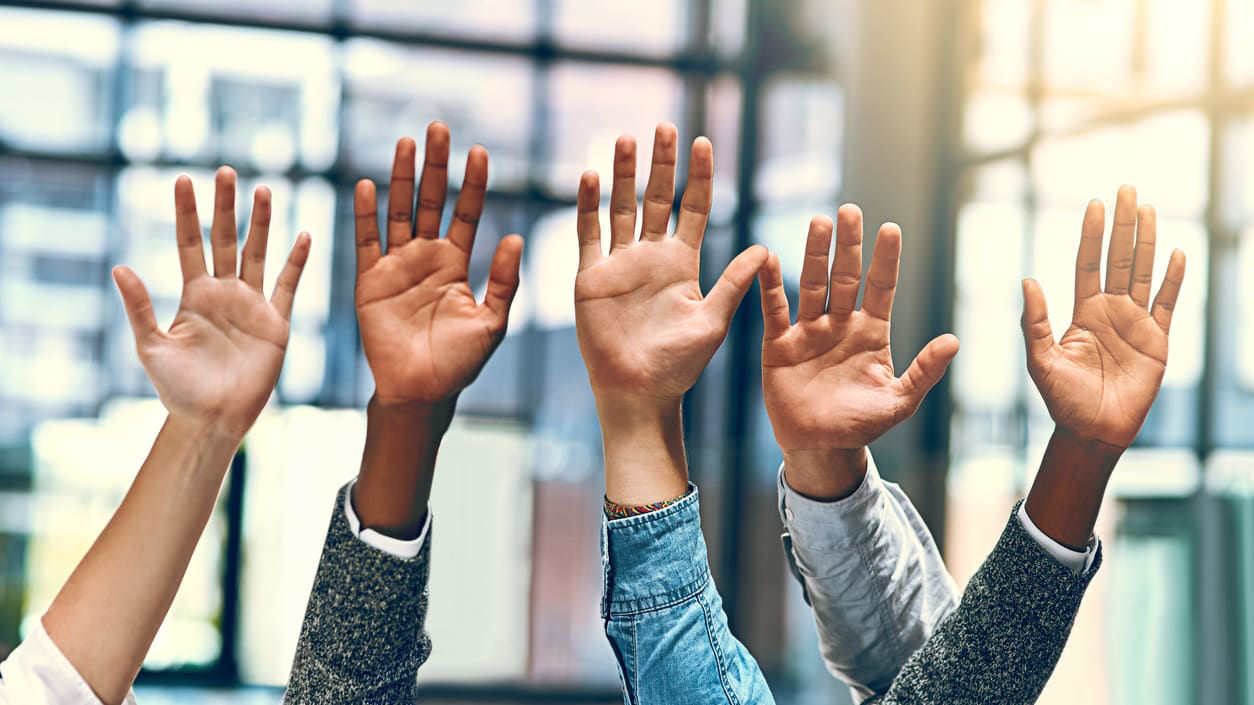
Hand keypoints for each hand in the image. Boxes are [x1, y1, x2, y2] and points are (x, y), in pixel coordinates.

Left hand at [112, 167, 309, 439]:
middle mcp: (223, 294)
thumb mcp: (151, 346)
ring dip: (262, 223)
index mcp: (193, 296)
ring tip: (264, 190)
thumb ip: (140, 307)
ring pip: (257, 254)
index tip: (181, 179)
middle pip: (225, 240)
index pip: (189, 243)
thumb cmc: (178, 389)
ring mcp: (251, 306)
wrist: (214, 418)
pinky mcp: (276, 323)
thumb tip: (119, 268)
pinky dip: (296, 262)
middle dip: (225, 206)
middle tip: (225, 171)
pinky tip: (304, 235)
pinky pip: (288, 286)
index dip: (186, 213)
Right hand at [354, 123, 522, 407]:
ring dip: (402, 178)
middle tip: (439, 128)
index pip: (467, 214)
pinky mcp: (370, 281)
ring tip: (406, 143)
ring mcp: (396, 266)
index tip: (479, 152)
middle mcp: (426, 257)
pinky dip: (365, 215)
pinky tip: (367, 186)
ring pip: (399, 212)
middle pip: (431, 201)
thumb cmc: (459, 363)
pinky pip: (366, 242)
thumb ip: (503, 281)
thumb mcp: (491, 321)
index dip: (473, 184)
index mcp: (456, 264)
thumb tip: (515, 238)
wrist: (421, 393)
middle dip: (435, 166)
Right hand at [574, 123, 766, 408]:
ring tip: (625, 138)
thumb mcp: (714, 321)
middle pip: (657, 198)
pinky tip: (588, 177)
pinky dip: (587, 206)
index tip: (703, 142)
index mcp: (683, 263)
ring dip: (623, 174)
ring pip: (621, 207)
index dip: (698, 176)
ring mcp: (619, 264)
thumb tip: (766, 248)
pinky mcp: (591, 277)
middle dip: (661, 163)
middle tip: (665, 126)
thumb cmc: (679, 365)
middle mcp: (651, 256)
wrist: (638, 392)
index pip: (693, 207)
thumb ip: (734, 283)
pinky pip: (588, 234)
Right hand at [759, 206, 957, 497]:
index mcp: (871, 334)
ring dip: (814, 254)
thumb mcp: (899, 402)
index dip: (885, 259)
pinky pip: (774, 309)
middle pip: (845, 277)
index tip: (890, 229)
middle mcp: (840, 325)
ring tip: (818, 222)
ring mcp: (809, 331)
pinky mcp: (779, 344)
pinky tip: (768, 257)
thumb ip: (924, 372)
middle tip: (850, 211)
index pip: (880, 288)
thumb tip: (953, 341)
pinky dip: (770, 285)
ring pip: (812, 284)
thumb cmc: (861, 427)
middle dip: (848, 245)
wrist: (819, 448)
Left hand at [1021, 185, 1185, 448]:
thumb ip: (1035, 321)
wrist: (1092, 430)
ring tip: (1150, 209)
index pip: (1088, 264)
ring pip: (1143, 272)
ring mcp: (1136, 324)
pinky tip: (1177, 252)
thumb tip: (1027, 280)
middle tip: (1127, 189)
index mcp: (1082, 313)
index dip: (1092, 234)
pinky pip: (1167, 303)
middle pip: (1118, 258)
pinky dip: (1172, 279)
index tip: (1096, 204)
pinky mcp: (1157, 341)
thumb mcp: (1040, 360)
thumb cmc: (1062, 400)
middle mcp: (1110, 312)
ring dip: (1147, 241)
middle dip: (1123, 225)